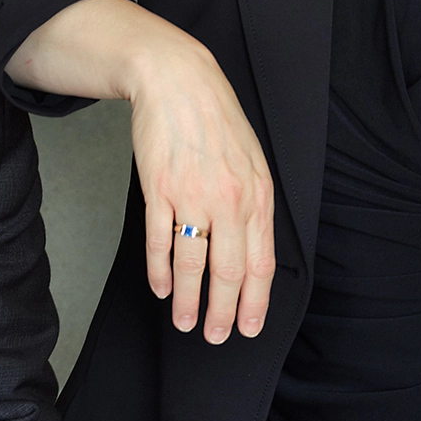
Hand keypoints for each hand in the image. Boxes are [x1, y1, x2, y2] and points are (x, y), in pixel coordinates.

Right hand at [7, 0, 274, 342]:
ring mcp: (192, 195)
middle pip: (229, 270)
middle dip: (224, 311)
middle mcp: (229, 199)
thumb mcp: (251, 163)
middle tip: (217, 338)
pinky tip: (163, 290)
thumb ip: (253, 207)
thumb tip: (252, 253)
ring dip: (190, 300)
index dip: (255, 300)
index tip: (249, 327)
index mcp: (257, 195)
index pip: (261, 261)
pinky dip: (160, 270)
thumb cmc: (217, 123)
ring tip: (187, 325)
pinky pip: (159, 240)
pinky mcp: (159, 188)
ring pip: (193, 262)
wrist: (179, 82)